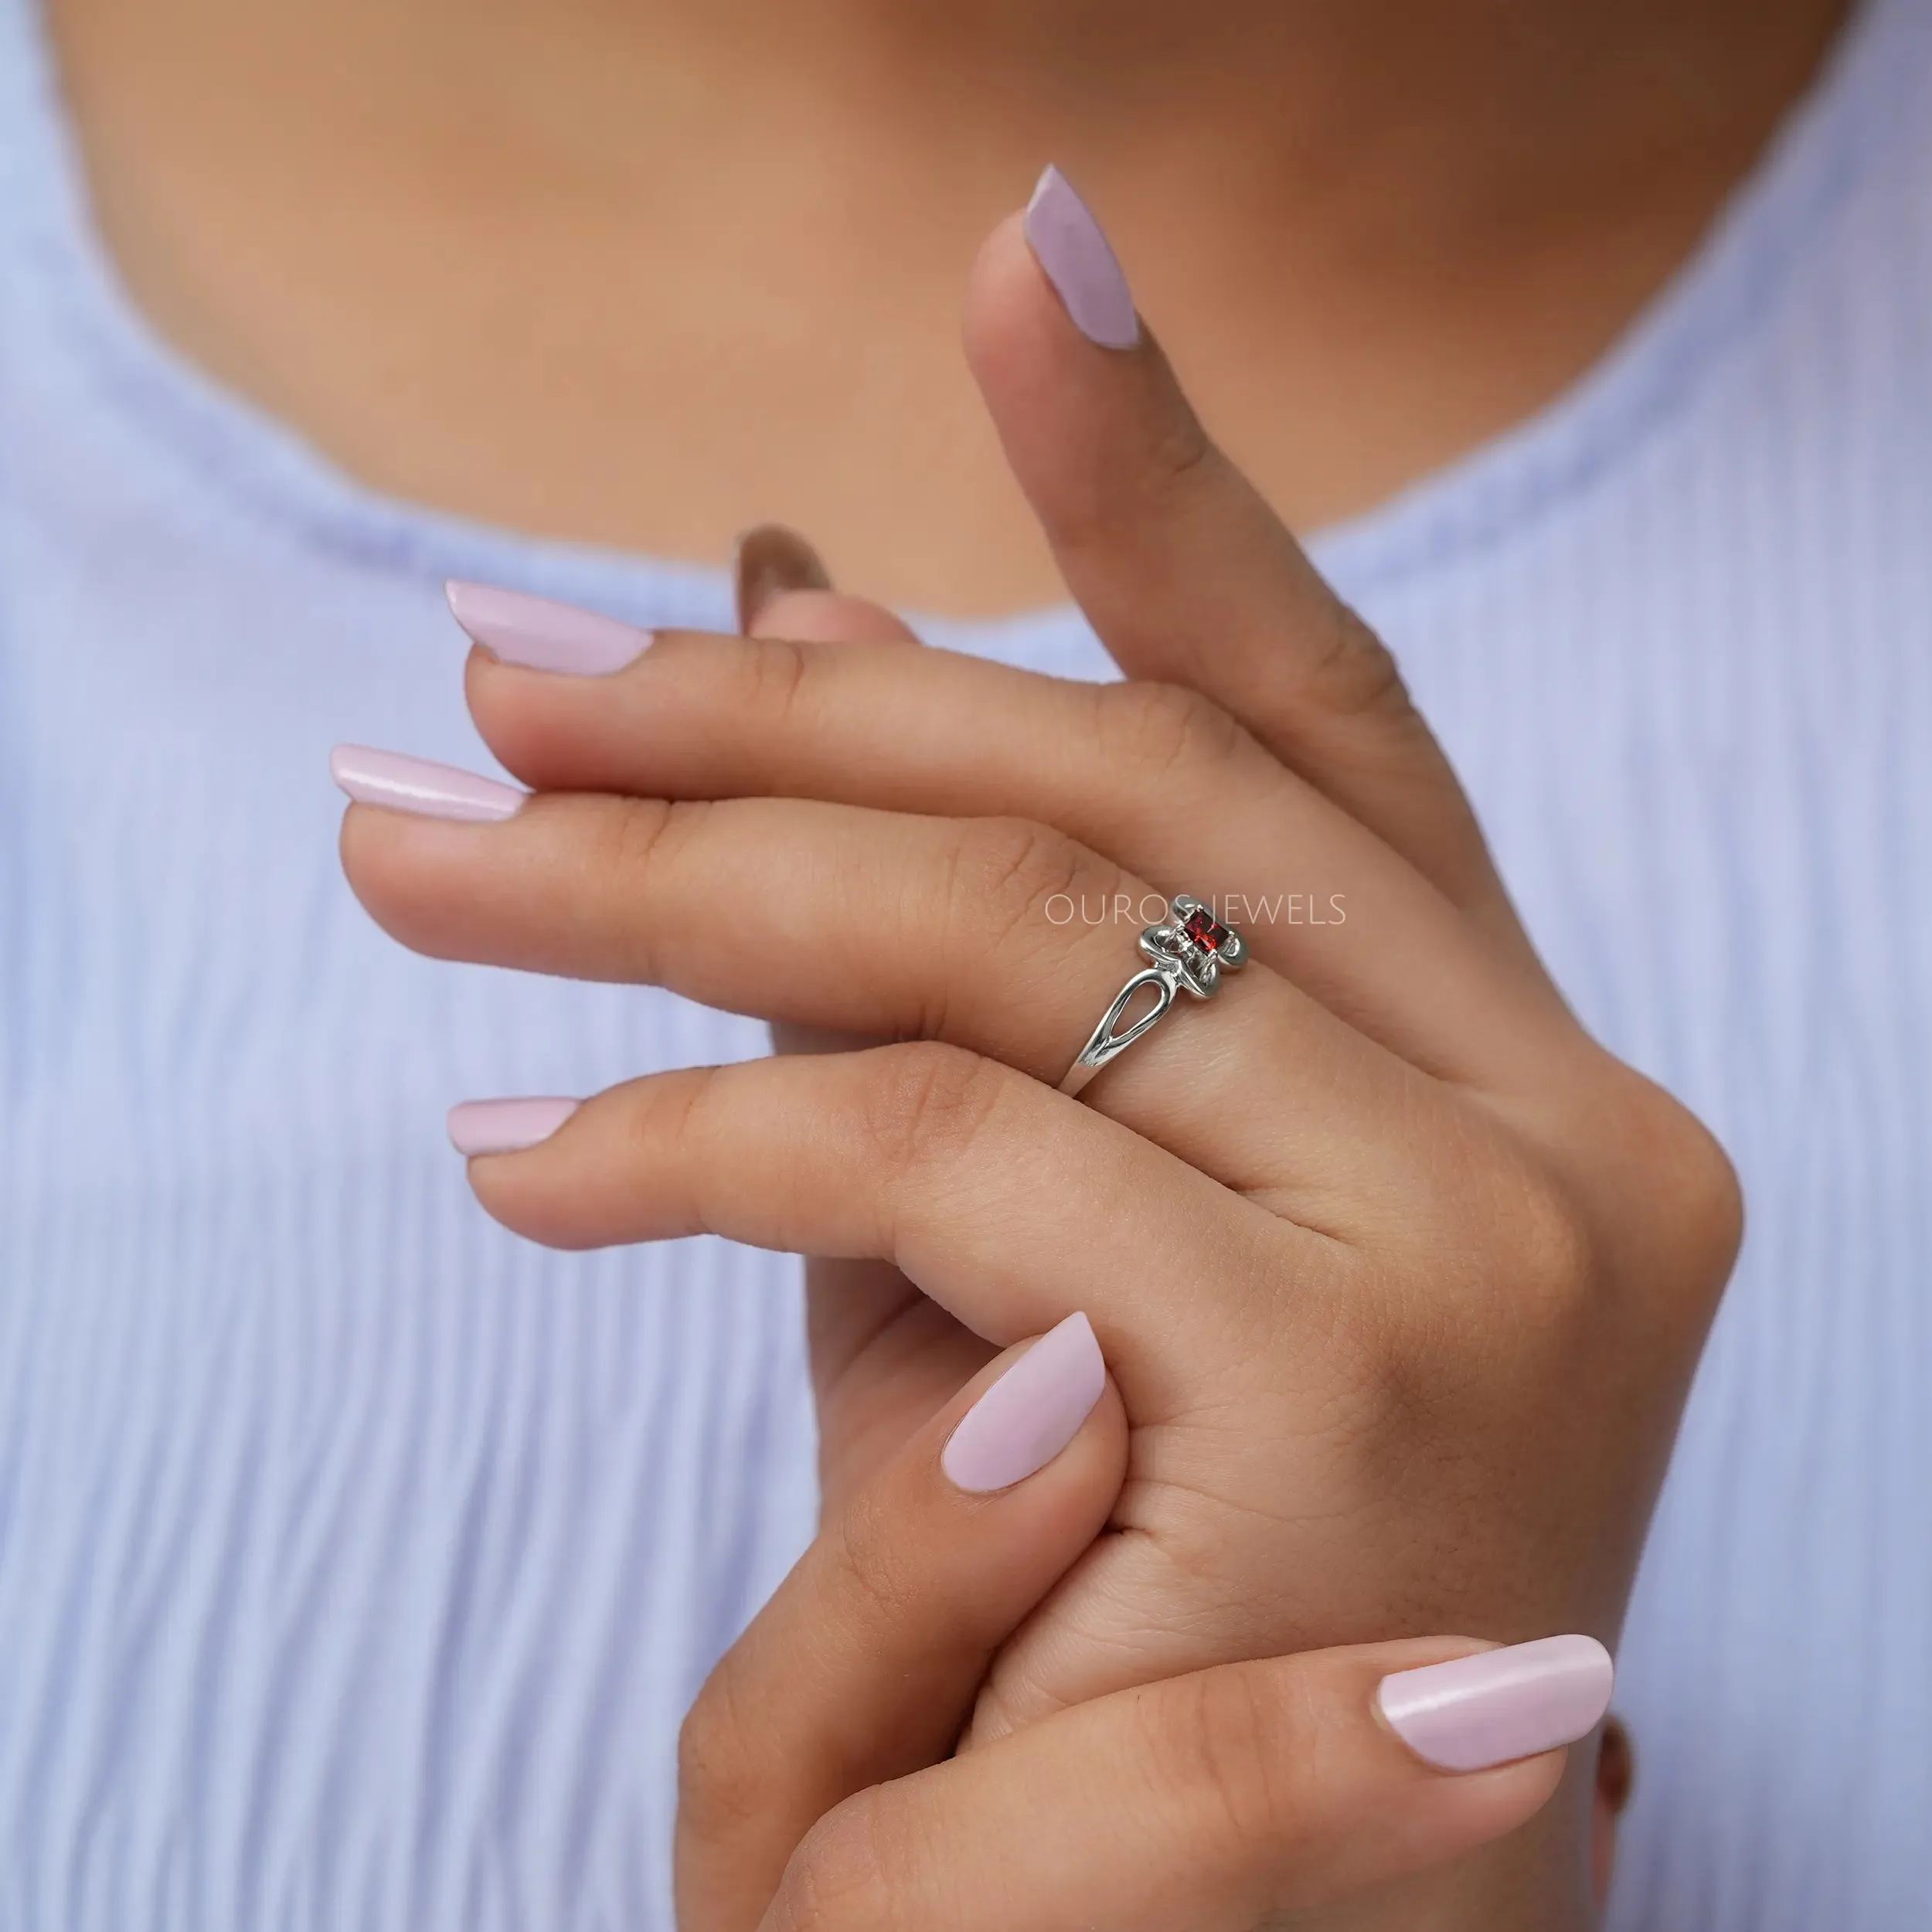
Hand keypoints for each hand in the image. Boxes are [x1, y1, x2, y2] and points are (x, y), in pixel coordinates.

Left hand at [333, 179, 1737, 1920]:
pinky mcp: (1358, 1364)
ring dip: (682, 881)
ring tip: (436, 867)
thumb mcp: (1019, 1246)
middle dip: (791, 705)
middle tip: (510, 679)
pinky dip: (702, 1130)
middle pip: (1133, 798)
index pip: (1321, 725)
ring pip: (1026, 934)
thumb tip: (802, 602)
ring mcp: (1504, 1236)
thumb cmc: (1118, 1600)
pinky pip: (952, 1147)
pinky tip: (525, 1164)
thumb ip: (943, 961)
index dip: (1163, 486)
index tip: (1028, 270)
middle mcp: (1569, 1124)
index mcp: (1513, 1076)